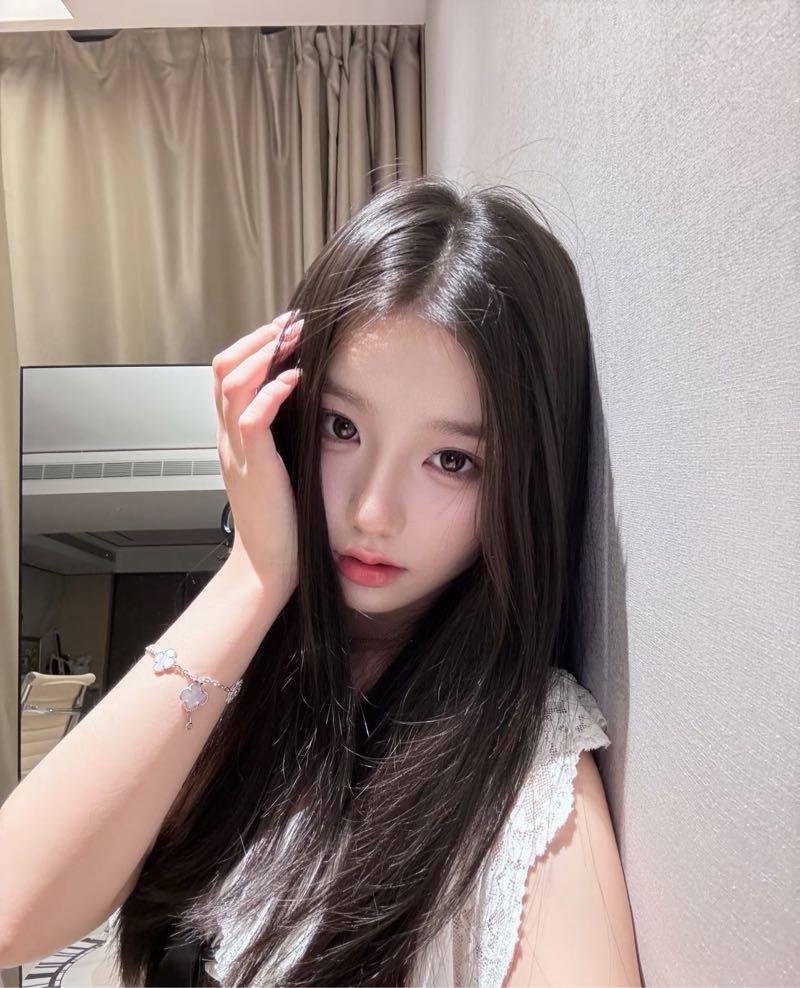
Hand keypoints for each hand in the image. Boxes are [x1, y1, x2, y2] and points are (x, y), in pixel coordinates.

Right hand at [212, 310, 303, 602]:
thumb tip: (305, 403)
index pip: (227, 374)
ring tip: (292, 342)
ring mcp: (235, 451)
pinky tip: (296, 380)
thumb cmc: (280, 520)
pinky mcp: (254, 468)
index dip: (254, 345)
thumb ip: (282, 435)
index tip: (286, 329)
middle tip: (289, 325)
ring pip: (231, 384)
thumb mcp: (277, 466)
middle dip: (257, 339)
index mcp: (231, 435)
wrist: (267, 564)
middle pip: (221, 368)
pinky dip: (272, 392)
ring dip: (263, 356)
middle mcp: (227, 437)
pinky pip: (252, 418)